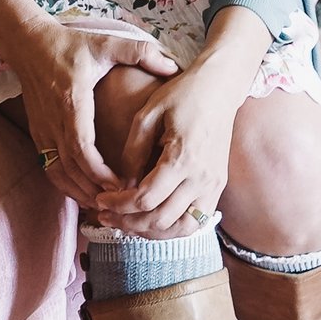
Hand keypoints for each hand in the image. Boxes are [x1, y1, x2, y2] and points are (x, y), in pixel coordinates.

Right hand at [0, 0, 175, 209]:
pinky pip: (50, 168)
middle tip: (123, 203)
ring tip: (107, 205)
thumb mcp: (106, 43)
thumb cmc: (70, 45)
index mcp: (72, 101)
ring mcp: (42, 130)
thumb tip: (173, 68)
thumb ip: (140, 52)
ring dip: (81, 191)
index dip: (101, 172)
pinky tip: (85, 193)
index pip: (83, 147)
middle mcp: (54, 120)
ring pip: (59, 172)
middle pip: (72, 168)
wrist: (29, 45)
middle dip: (96, 189)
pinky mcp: (37, 134)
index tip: (122, 185)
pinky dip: (66, 185)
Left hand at [93, 7, 267, 238]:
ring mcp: (213, 186)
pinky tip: (152, 220)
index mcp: (182, 159)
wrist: (220, 88)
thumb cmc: (182, 94)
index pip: (144, 199)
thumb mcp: (148, 114)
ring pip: (180, 229)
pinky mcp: (218, 187)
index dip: (118, 205)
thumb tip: (121, 185)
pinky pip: (195, 221)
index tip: (100, 200)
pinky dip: (173, 228)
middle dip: (128, 222)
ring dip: (151, 231)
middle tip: (105, 215)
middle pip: (160, 220)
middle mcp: (202, 178)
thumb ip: (133, 152)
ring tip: (126, 222)